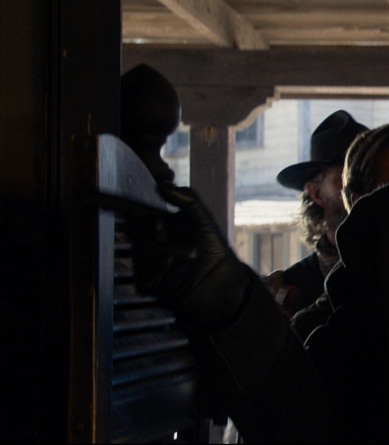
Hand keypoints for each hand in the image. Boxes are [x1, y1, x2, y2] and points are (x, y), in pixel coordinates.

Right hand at [118, 185, 260, 330]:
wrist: (221, 281)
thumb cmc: (214, 248)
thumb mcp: (203, 218)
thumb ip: (186, 198)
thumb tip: (161, 186)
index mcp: (158, 224)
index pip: (130, 210)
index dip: (111, 203)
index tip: (88, 195)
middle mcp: (148, 240)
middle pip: (133, 227)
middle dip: (149, 226)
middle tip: (162, 226)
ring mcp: (145, 261)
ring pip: (141, 247)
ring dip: (165, 247)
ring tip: (190, 254)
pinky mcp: (145, 280)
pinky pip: (145, 267)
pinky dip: (163, 265)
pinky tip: (178, 268)